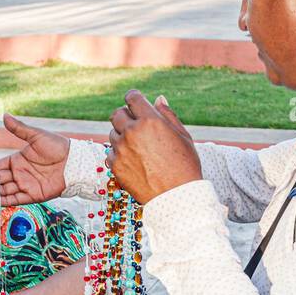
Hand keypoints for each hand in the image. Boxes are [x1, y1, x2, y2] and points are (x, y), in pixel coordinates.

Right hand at [0, 114, 68, 205]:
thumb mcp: (36, 136)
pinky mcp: (34, 195)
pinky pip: (16, 199)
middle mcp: (19, 173)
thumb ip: (19, 129)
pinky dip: (5, 200)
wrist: (74, 162)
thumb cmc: (57, 146)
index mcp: (17, 160)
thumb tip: (5, 116)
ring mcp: (26, 185)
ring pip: (4, 190)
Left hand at [106, 91, 201, 206]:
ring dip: (122, 136)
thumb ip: (168, 115)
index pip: (132, 97)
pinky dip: (119, 154)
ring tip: (138, 148)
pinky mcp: (115, 166)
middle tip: (135, 125)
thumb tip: (158, 99)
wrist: (176, 197)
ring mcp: (121, 150)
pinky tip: (133, 161)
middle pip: (117, 113)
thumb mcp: (182, 136)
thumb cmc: (184, 166)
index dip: (134, 98)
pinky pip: (110, 153)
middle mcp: (132, 132)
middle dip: (126, 116)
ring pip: (113, 133)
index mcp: (150, 121)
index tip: (135, 102)